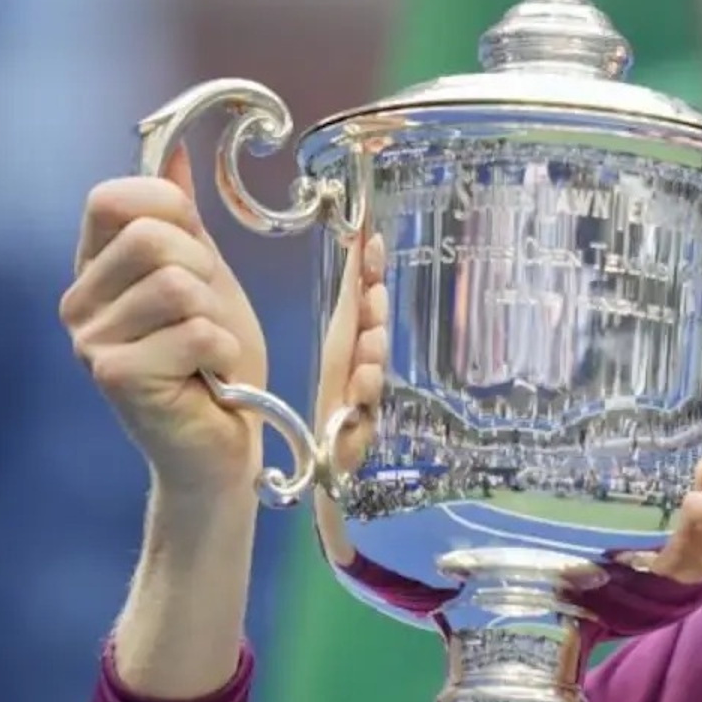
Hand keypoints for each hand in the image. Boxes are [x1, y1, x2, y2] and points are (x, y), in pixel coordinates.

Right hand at [60, 144, 268, 499]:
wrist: (222, 445)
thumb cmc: (215, 365)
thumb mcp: (208, 278)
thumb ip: (185, 220)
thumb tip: (172, 154)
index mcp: (95, 269)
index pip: (114, 198)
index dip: (170, 211)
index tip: (197, 250)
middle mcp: (78, 302)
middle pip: (150, 237)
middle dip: (203, 272)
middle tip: (206, 317)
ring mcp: (90, 341)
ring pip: (176, 284)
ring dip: (216, 318)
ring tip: (208, 351)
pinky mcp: (114, 376)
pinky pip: (193, 331)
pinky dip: (221, 351)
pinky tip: (210, 376)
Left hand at [313, 222, 389, 476]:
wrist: (325, 464)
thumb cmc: (331, 400)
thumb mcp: (339, 348)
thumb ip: (354, 297)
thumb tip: (360, 240)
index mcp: (350, 338)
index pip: (361, 296)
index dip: (369, 268)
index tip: (373, 237)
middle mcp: (362, 362)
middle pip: (372, 331)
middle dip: (376, 312)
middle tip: (375, 292)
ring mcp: (364, 397)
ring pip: (371, 370)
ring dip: (373, 354)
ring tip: (371, 342)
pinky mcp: (360, 431)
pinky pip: (363, 412)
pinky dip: (363, 398)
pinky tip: (362, 383)